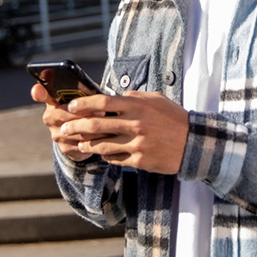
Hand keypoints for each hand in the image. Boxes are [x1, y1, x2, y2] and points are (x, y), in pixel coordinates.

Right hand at [31, 83, 101, 161]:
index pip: (42, 95)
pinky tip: (106, 135)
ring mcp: (56, 134)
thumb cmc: (84, 109)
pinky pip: (82, 144)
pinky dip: (96, 139)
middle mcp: (50, 117)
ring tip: (108, 123)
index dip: (39, 93)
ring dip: (94, 127)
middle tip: (101, 112)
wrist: (81, 135)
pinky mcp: (65, 148)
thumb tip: (93, 89)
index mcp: (53, 101)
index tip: (37, 90)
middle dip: (85, 112)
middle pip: (65, 114)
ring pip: (76, 130)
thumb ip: (84, 92)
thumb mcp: (83, 98)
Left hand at [60, 90, 189, 174]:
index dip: (84, 104)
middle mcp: (135, 124)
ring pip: (102, 144)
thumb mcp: (156, 99)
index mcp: (137, 106)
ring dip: (86, 144)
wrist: (193, 143)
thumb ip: (134, 97)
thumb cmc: (174, 118)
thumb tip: (115, 96)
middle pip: (96, 124)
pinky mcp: (139, 160)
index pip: (103, 101)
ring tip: (79, 143)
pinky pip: (115, 158)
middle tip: (63, 129)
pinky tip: (100, 153)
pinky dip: (105, 155)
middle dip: (75, 126)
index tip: (71, 106)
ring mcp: (136, 144)